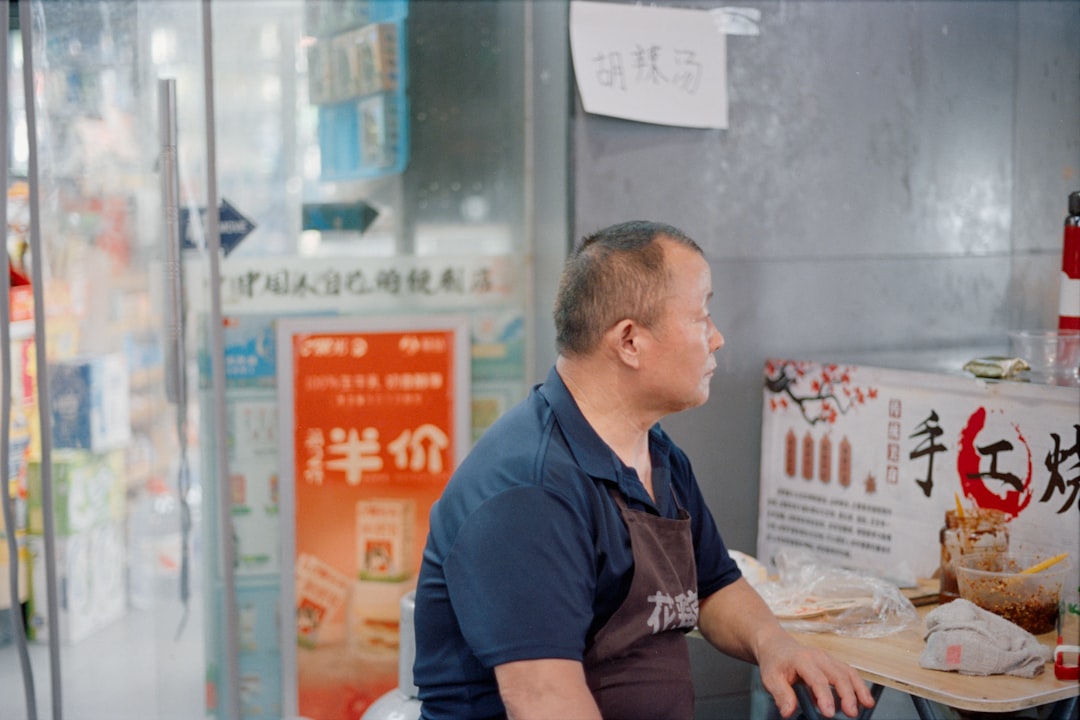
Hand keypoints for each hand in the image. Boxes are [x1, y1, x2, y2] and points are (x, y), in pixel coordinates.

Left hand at [757, 634, 874, 718]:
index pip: (817, 679)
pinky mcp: (833, 662)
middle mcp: (818, 657)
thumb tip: (788, 712)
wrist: (776, 645)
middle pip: (838, 674)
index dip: (825, 697)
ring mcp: (827, 658)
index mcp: (801, 660)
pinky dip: (859, 685)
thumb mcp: (770, 678)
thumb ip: (781, 695)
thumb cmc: (774, 661)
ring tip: (866, 705)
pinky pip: (849, 672)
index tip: (829, 713)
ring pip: (848, 671)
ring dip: (859, 688)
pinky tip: (864, 698)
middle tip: (851, 713)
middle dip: (847, 694)